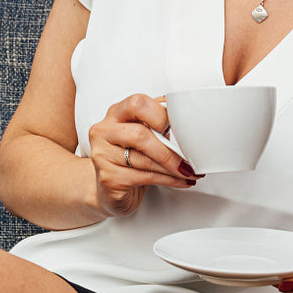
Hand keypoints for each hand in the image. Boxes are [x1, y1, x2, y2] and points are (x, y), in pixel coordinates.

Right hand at [87, 93, 201, 216]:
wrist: (110, 189)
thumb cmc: (129, 157)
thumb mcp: (143, 134)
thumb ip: (157, 121)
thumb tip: (184, 117)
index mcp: (116, 113)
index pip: (137, 104)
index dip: (160, 115)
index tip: (176, 128)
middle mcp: (104, 131)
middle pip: (139, 134)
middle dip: (169, 150)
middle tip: (188, 159)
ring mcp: (102, 155)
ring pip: (144, 160)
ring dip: (173, 168)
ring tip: (189, 171)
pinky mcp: (108, 179)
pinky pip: (144, 177)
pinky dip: (169, 180)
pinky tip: (179, 181)